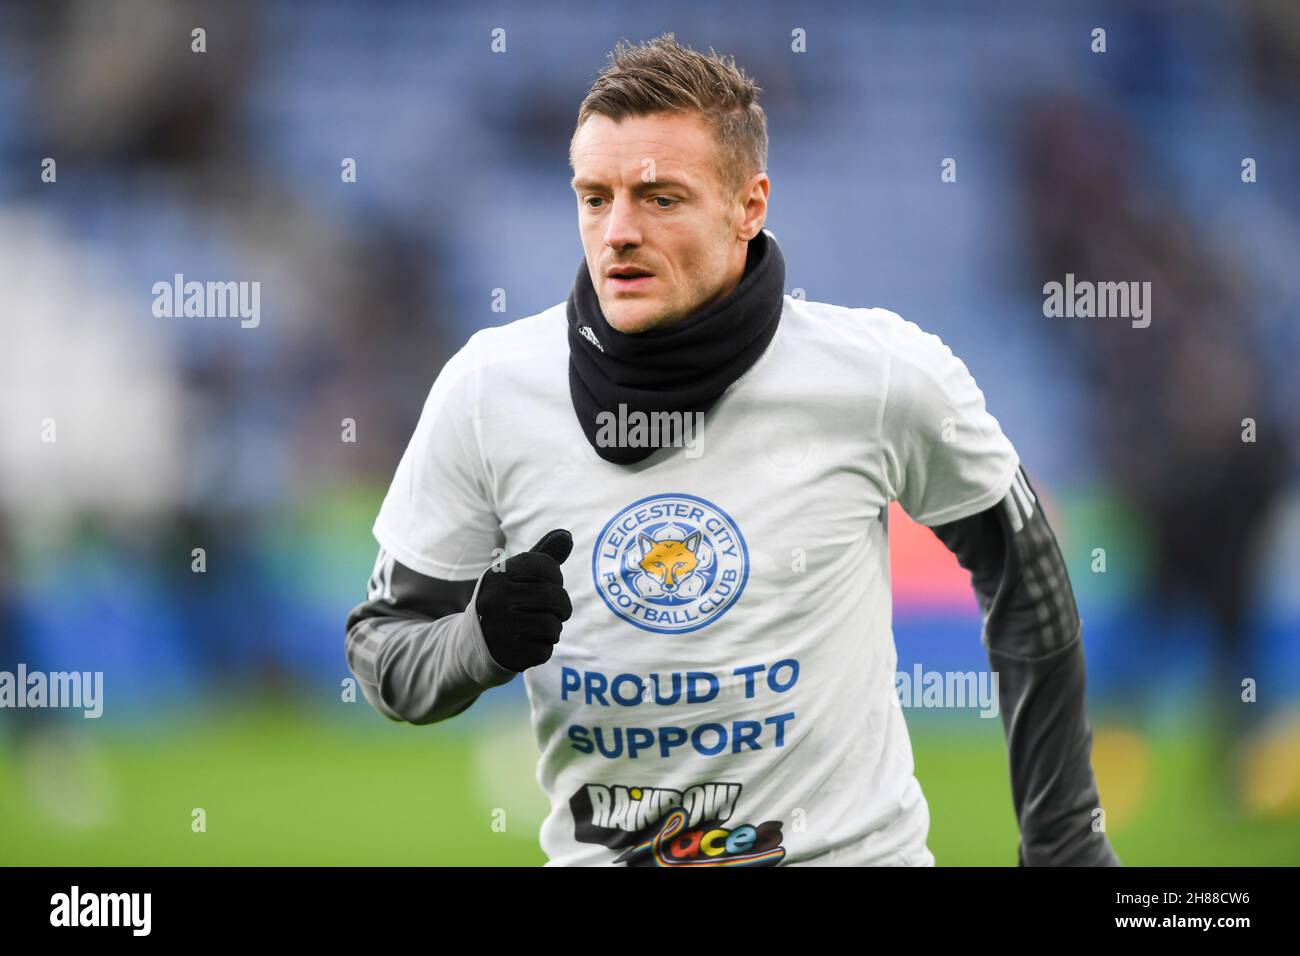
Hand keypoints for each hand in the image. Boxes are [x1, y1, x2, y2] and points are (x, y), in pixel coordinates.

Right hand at [475, 529, 573, 671]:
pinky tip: (531, 643)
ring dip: (554, 628)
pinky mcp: (507, 655)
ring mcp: (500, 628)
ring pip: (552, 626)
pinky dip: (544, 648)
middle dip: (563, 606)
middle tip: (557, 610)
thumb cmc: (504, 601)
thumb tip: (567, 535)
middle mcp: (496, 599)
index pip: (548, 566)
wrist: (473, 642)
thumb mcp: (516, 575)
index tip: (549, 583)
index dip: (556, 576)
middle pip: (555, 597)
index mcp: (498, 574)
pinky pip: (544, 651)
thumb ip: (543, 555)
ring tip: (544, 627)